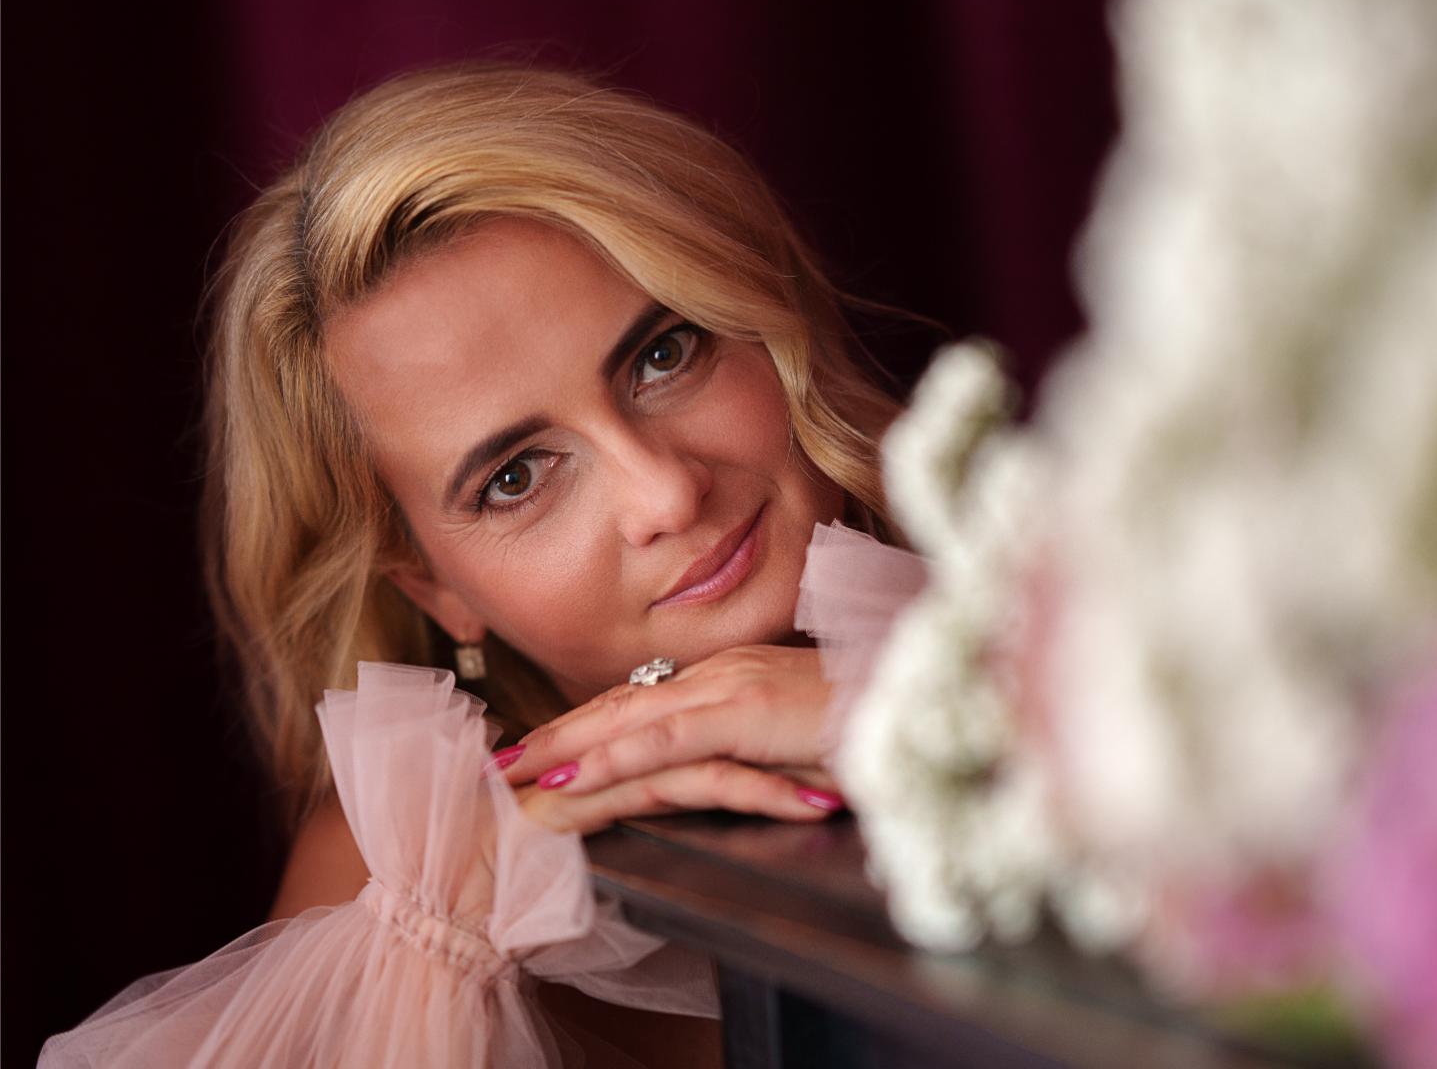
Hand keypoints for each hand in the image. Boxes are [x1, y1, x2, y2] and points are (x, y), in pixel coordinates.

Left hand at [496, 645, 844, 834]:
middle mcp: (722, 673)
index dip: (586, 724)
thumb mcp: (805, 731)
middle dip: (555, 734)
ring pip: (629, 720)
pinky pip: (669, 740)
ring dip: (564, 748)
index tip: (539, 748)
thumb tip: (732, 762)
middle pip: (620, 705)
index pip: (643, 701)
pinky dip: (616, 756)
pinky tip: (578, 777)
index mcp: (733, 676)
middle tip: (497, 761)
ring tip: (513, 774)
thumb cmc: (877, 717)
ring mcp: (732, 687)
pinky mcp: (749, 713)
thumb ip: (762, 740)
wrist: (925, 690)